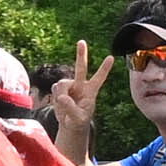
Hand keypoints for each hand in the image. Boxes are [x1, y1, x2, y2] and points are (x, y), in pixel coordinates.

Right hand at [39, 42, 108, 156]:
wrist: (70, 123)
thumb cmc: (79, 121)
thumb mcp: (78, 118)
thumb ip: (71, 108)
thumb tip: (62, 96)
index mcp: (91, 91)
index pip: (99, 78)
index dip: (104, 68)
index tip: (111, 57)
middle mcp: (81, 85)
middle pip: (81, 68)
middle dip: (81, 55)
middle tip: (82, 42)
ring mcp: (70, 85)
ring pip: (62, 84)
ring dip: (61, 95)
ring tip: (65, 107)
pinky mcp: (60, 88)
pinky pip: (55, 89)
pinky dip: (55, 97)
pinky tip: (60, 104)